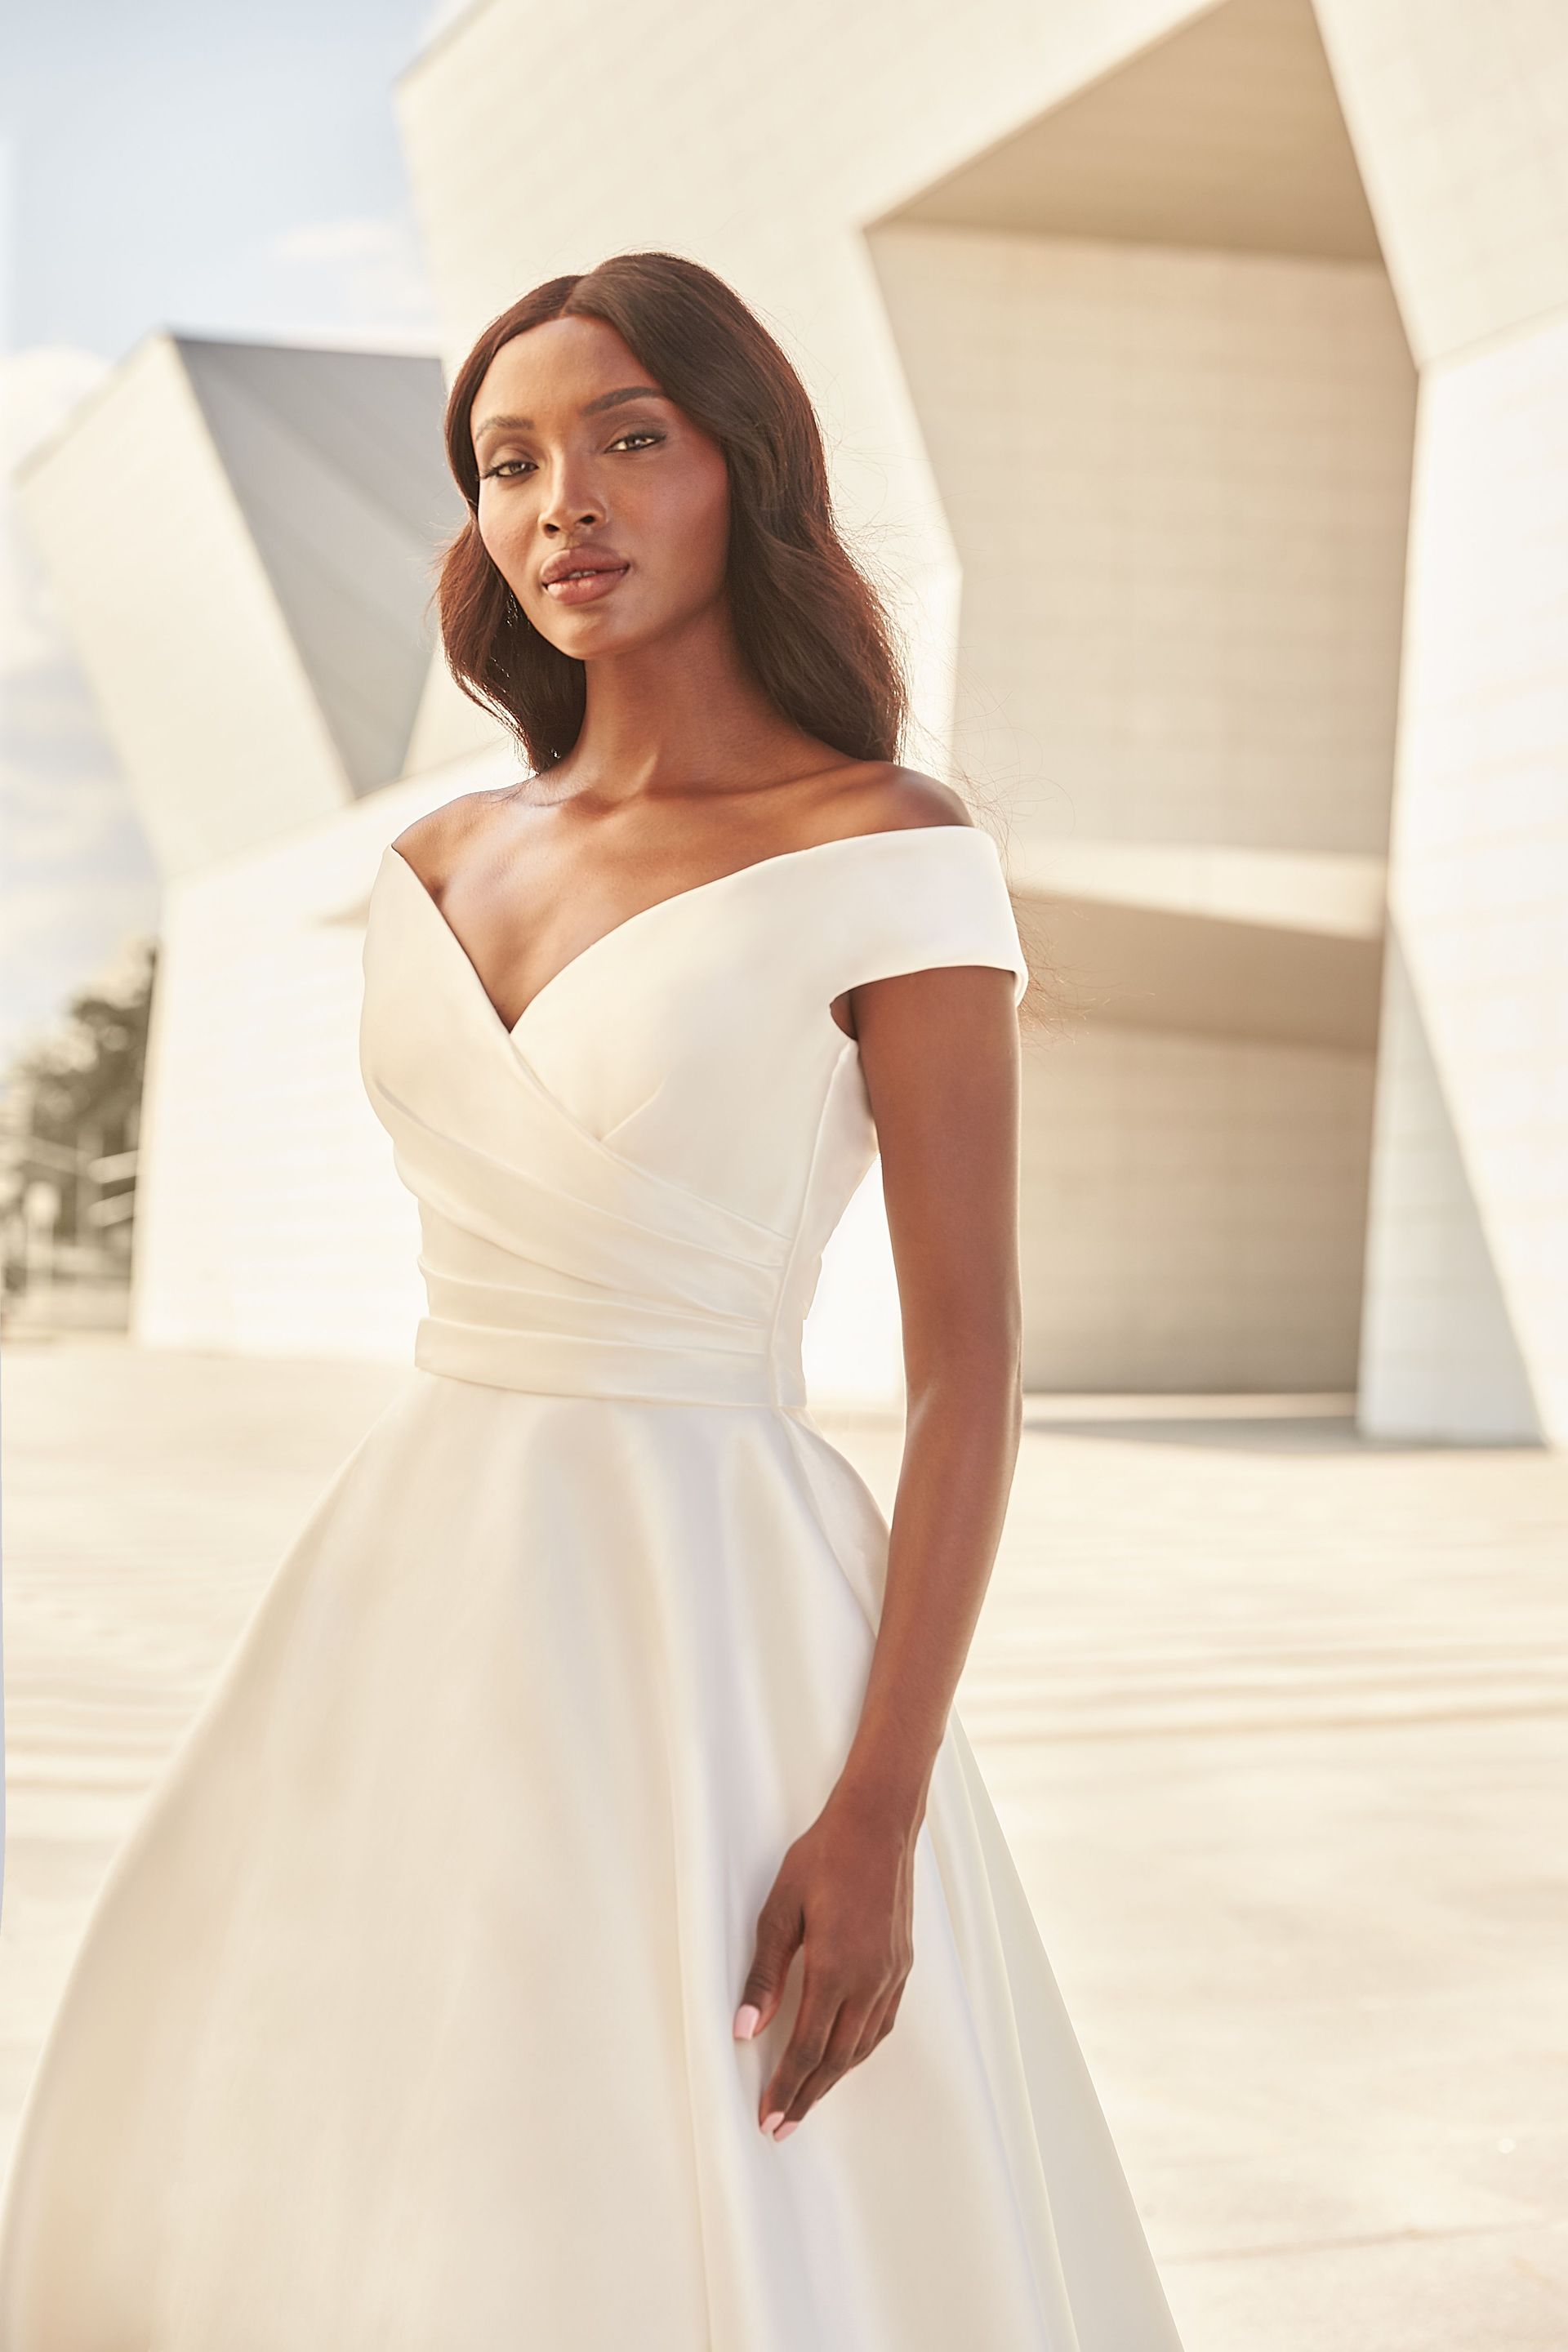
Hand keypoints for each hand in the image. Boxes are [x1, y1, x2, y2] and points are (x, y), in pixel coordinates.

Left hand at [733, 1778, 916, 2138]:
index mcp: (835, 1969)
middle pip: (836, 2058)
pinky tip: (845, 2055)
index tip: (768, 2118)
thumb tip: (746, 2029)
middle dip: (807, 2097)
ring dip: (834, 2078)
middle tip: (781, 2127)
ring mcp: (891, 1974)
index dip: (786, 2088)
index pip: (808, 2048)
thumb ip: (765, 1974)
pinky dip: (860, 2050)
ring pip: (862, 2046)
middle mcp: (869, 1980)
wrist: (878, 1823)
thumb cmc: (823, 1857)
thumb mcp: (780, 1909)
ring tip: (807, 2100)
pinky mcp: (902, 1964)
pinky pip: (881, 2023)